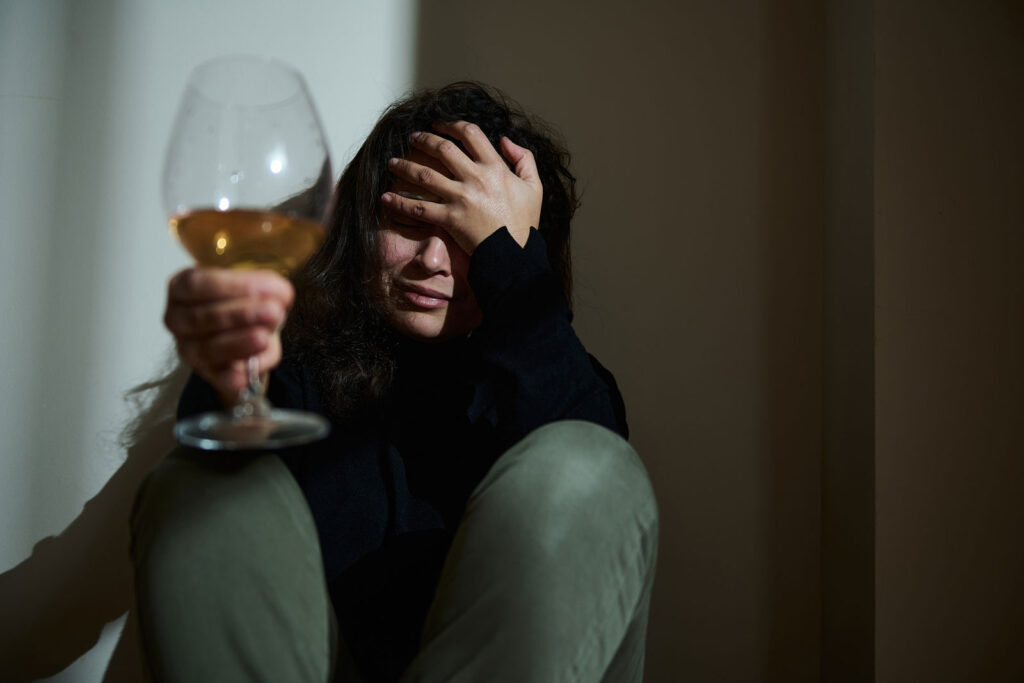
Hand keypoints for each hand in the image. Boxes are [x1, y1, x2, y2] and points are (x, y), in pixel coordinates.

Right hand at [164, 268, 292, 404]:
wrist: (250, 336)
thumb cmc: (245, 303)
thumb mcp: (254, 287)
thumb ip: (264, 287)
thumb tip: (281, 294)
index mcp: (181, 288)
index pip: (197, 285)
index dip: (234, 286)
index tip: (269, 287)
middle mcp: (177, 319)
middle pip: (203, 317)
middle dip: (242, 314)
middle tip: (274, 311)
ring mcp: (189, 349)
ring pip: (210, 348)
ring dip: (240, 343)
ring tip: (265, 337)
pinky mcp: (208, 374)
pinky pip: (220, 378)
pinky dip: (235, 377)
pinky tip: (250, 372)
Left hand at [381, 120, 542, 252]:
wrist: (514, 256)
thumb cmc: (523, 223)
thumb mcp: (534, 187)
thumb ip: (524, 158)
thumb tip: (504, 139)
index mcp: (496, 167)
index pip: (470, 134)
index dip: (451, 124)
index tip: (439, 124)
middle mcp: (475, 178)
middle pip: (443, 148)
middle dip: (424, 139)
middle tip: (413, 138)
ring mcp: (461, 198)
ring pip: (425, 174)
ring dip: (404, 166)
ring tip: (392, 162)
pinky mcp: (450, 219)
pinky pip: (419, 209)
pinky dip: (399, 202)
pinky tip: (386, 197)